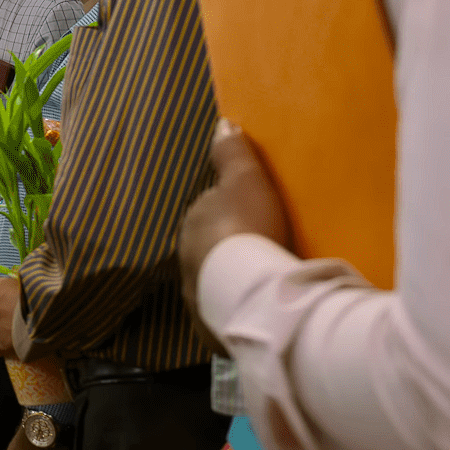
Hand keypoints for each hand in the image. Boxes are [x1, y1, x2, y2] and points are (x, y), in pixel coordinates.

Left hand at [180, 120, 291, 320]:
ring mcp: (195, 294)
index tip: (258, 216)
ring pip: (214, 281)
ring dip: (231, 280)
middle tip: (264, 249)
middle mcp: (185, 259)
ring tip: (263, 283)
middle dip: (229, 247)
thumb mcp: (246, 181)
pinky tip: (258, 310)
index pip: (210, 212)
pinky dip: (237, 308)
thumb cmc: (248, 228)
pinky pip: (224, 311)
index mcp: (192, 224)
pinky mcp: (208, 325)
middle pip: (210, 247)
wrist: (246, 292)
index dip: (232, 211)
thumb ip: (232, 154)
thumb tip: (222, 123)